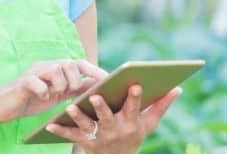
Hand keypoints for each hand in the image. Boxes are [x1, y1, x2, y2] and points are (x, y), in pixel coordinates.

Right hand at [0, 60, 107, 123]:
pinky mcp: (24, 81)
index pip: (78, 63)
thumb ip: (74, 88)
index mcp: (54, 68)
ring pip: (56, 70)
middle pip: (69, 64)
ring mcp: (34, 72)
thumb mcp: (57, 94)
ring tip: (51, 94)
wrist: (3, 106)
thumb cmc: (30, 100)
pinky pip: (39, 82)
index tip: (107, 80)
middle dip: (73, 81)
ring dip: (59, 86)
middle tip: (66, 93)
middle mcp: (45, 66)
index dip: (93, 70)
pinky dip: (43, 90)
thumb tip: (97, 86)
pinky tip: (41, 96)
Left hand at [46, 85, 182, 153]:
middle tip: (95, 96)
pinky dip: (59, 130)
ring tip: (70, 107)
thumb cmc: (133, 134)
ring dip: (78, 117)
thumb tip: (177, 88)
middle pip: (107, 117)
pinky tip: (49, 125)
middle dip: (102, 108)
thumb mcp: (148, 123)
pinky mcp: (84, 141)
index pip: (133, 108)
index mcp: (131, 122)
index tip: (135, 83)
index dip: (135, 97)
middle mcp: (115, 130)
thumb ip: (161, 105)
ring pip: (87, 126)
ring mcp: (99, 136)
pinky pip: (70, 136)